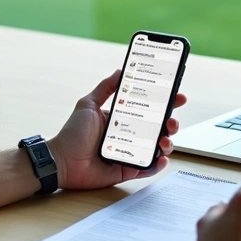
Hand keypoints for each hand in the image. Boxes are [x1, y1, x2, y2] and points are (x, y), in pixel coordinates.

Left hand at [49, 70, 185, 190]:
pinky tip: (161, 158)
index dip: (166, 103)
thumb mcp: (88, 104)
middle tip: (172, 121)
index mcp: (122, 119)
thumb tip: (121, 70)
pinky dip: (158, 164)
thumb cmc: (72, 133)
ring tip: (165, 139)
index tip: (178, 96)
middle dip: (171, 123)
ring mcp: (130, 153)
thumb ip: (106, 88)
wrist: (62, 160)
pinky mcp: (127, 170)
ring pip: (157, 148)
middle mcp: (129, 135)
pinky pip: (148, 168)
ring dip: (167, 142)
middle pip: (158, 128)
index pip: (149, 109)